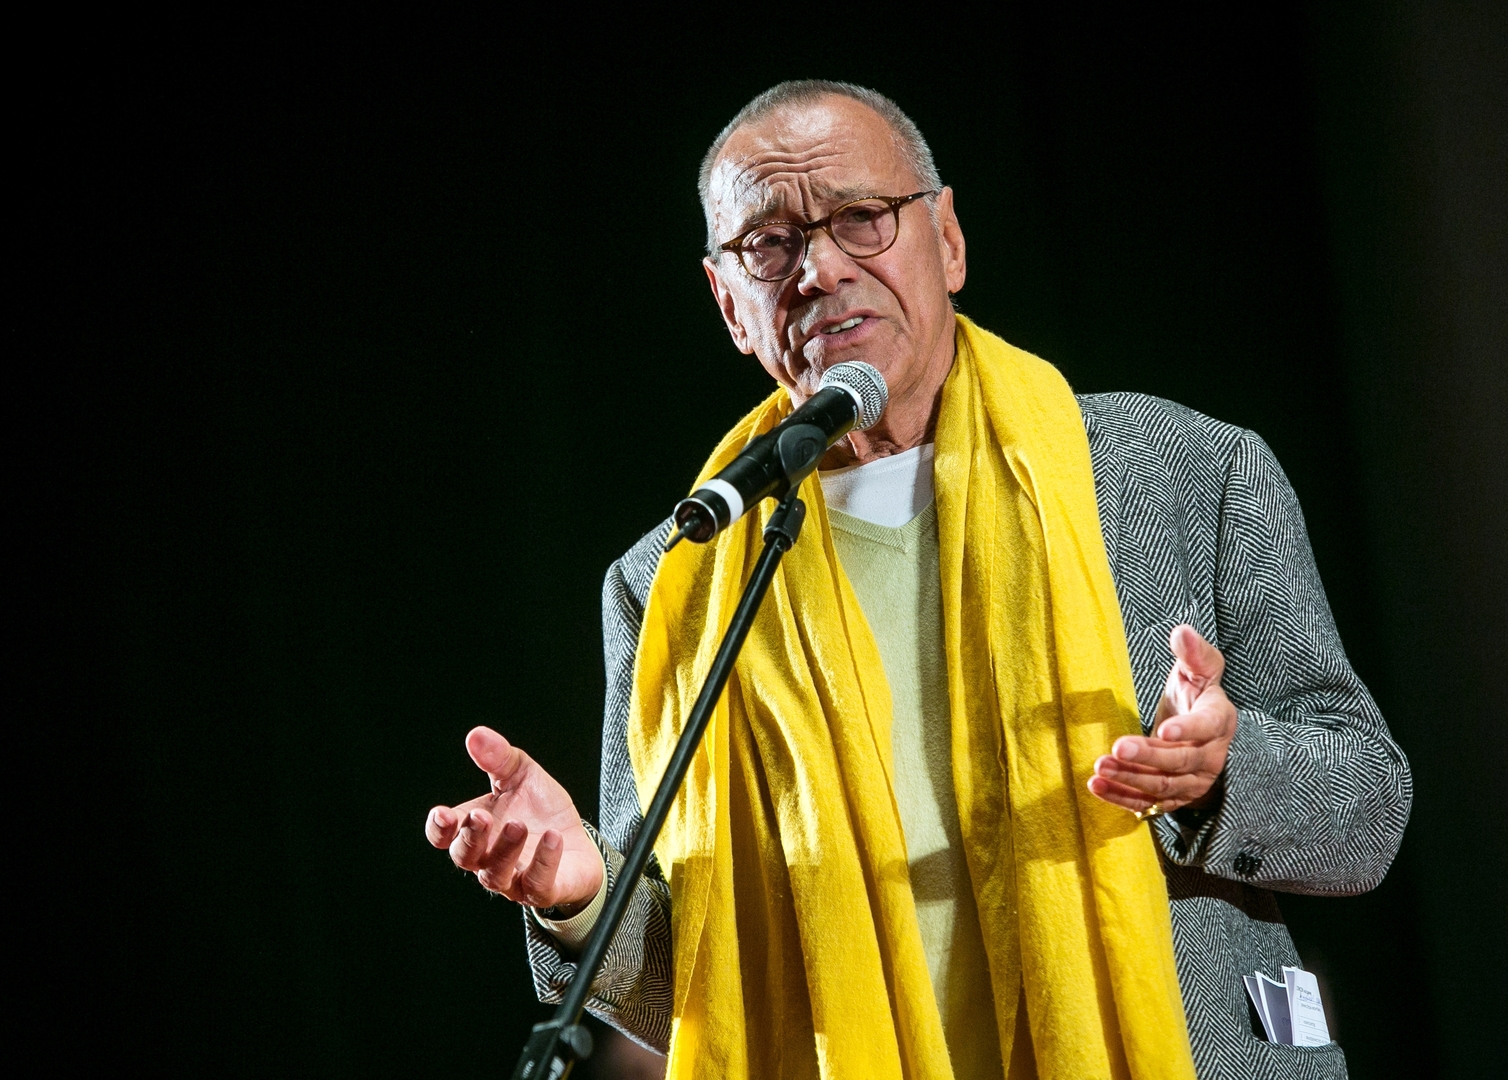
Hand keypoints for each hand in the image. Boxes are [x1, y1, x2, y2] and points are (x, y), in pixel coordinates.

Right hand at [426, 726, 603, 914]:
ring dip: (505, 849)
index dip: (439, 828)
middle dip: (470, 838)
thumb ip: (499, 758)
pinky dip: (543, 862)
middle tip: (481, 817)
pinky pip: (537, 885)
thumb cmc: (541, 810)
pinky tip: (553, 838)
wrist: (578, 841)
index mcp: (476, 829)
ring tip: (518, 825)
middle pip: (465, 857)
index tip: (443, 814)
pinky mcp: (543, 890)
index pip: (444, 836)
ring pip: (495, 874)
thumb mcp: (523, 775)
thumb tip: (476, 736)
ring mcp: (513, 878)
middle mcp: (487, 858)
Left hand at [1089, 625, 1237, 815]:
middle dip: (1148, 756)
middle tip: (1118, 746)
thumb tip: (1182, 631)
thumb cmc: (1196, 695)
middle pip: (1180, 761)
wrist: (1200, 734)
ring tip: (1100, 766)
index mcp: (1218, 720)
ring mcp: (1193, 781)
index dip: (1187, 729)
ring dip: (1130, 778)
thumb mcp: (1199, 670)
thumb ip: (1193, 652)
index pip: (1207, 727)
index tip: (1163, 729)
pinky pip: (1147, 803)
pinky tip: (1097, 786)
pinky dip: (1121, 797)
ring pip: (1163, 786)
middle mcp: (1210, 756)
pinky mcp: (1173, 797)